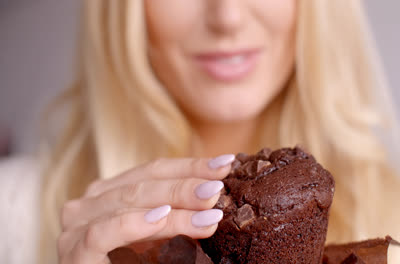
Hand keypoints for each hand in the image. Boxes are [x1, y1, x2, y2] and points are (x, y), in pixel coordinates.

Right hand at [57, 155, 234, 263]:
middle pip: (144, 183)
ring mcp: (78, 224)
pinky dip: (134, 224)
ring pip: (130, 204)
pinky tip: (161, 217)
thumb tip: (217, 198)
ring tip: (208, 210)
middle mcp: (92, 201)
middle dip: (186, 185)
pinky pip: (104, 232)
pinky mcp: (74, 250)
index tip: (225, 164)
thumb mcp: (160, 237)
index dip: (191, 165)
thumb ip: (179, 216)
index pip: (155, 170)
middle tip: (218, 188)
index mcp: (112, 192)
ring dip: (174, 206)